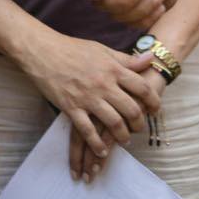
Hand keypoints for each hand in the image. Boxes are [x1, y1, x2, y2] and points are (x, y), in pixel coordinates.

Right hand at [24, 34, 160, 161]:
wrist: (43, 51)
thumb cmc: (73, 48)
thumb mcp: (102, 49)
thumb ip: (127, 59)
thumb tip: (150, 58)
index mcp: (113, 69)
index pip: (141, 87)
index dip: (153, 101)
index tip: (155, 110)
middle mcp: (104, 84)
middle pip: (131, 109)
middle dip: (139, 122)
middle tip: (140, 128)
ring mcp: (87, 97)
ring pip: (113, 122)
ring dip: (122, 135)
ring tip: (125, 140)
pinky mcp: (71, 107)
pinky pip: (87, 131)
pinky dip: (97, 143)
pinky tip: (102, 150)